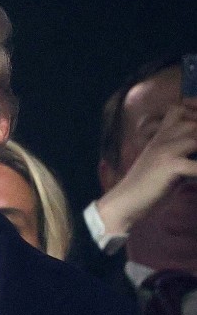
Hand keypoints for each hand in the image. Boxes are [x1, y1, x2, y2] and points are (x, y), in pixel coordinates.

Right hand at [96, 98, 196, 234]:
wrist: (125, 203)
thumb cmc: (147, 188)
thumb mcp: (164, 164)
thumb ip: (183, 154)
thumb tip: (194, 154)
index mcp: (159, 137)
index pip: (177, 111)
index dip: (191, 115)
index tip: (193, 133)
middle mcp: (161, 139)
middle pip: (192, 124)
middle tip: (194, 154)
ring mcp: (164, 150)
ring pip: (195, 139)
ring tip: (195, 164)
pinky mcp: (167, 165)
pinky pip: (196, 165)